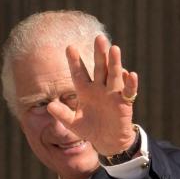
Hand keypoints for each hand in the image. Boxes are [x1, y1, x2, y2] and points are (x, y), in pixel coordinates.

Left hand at [47, 34, 138, 155]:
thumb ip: (62, 114)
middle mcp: (99, 88)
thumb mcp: (73, 123)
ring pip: (113, 75)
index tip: (70, 47)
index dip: (75, 61)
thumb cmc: (90, 129)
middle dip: (99, 53)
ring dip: (114, 63)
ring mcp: (113, 94)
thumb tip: (49, 106)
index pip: (79, 73)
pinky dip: (130, 84)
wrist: (107, 140)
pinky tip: (130, 74)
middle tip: (99, 37)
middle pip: (99, 68)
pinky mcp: (124, 103)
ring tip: (114, 49)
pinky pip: (128, 91)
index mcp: (85, 90)